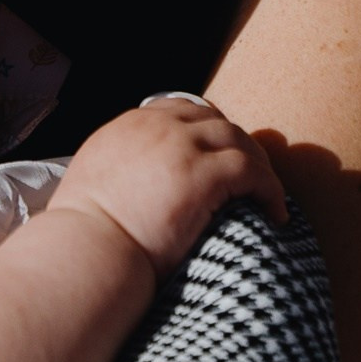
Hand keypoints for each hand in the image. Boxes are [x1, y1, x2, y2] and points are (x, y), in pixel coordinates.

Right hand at [51, 96, 286, 278]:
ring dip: (259, 168)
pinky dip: (270, 191)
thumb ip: (121, 165)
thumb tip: (140, 182)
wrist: (86, 251)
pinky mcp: (204, 174)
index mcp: (129, 125)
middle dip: (238, 147)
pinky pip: (253, 171)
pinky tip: (274, 214)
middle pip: (216, 121)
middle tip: (254, 180)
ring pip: (239, 141)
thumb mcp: (95, 179)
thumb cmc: (86, 235)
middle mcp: (156, 126)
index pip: (181, 110)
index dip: (208, 130)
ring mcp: (181, 147)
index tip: (220, 155)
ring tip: (267, 198)